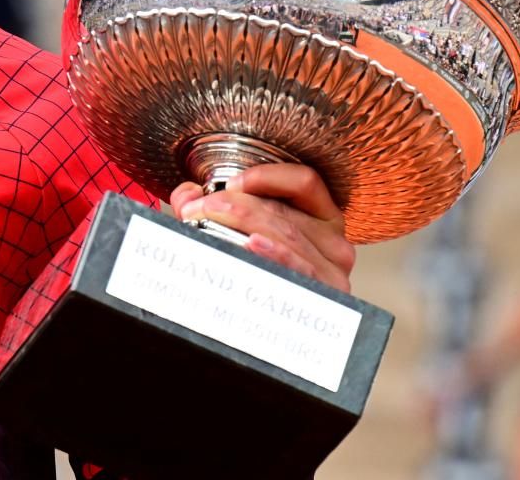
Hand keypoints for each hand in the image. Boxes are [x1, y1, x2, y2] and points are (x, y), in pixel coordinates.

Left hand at [167, 163, 355, 292]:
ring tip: (205, 219)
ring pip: (287, 233)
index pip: (304, 182)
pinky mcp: (328, 295)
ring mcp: (333, 270)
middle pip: (284, 210)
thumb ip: (209, 212)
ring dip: (242, 222)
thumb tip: (186, 195)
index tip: (229, 183)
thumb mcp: (238, 238)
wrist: (276, 342)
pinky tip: (250, 244)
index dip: (265, 177)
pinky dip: (273, 252)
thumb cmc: (258, 283)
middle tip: (197, 208)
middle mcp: (334, 242)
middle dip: (234, 204)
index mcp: (321, 219)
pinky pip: (299, 267)